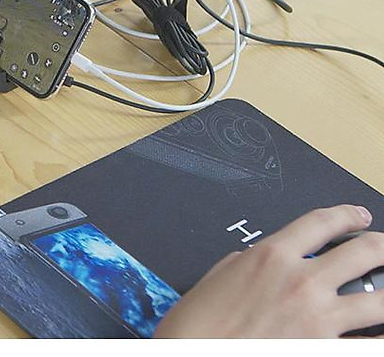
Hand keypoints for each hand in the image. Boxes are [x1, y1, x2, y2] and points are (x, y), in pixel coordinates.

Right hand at [155, 205, 383, 337]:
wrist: (192, 355)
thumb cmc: (196, 325)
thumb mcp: (219, 277)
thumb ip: (252, 263)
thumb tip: (271, 262)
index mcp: (271, 256)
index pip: (322, 222)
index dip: (347, 215)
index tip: (359, 216)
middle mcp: (301, 282)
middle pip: (363, 252)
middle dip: (381, 246)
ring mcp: (319, 319)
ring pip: (381, 300)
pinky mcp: (325, 351)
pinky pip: (369, 344)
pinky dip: (378, 338)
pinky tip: (380, 334)